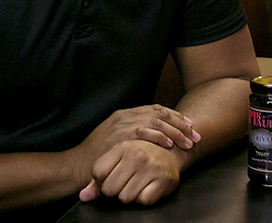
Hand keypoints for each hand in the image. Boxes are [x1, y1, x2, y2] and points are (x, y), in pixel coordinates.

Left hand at [79, 140, 181, 204]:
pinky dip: (144, 198)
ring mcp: (151, 167)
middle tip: (125, 182)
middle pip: (109, 189)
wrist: (173, 151)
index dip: (102, 180)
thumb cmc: (141, 156)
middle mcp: (137, 155)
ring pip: (125, 197)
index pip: (98, 172)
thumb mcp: (119, 159)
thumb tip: (83, 197)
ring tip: (137, 183)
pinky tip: (148, 187)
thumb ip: (98, 179)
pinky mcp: (164, 179)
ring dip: (130, 195)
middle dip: (115, 190)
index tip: (111, 176)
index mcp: (123, 146)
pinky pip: (143, 200)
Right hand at [81, 104, 199, 155]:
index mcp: (125, 113)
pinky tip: (169, 144)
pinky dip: (159, 137)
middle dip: (181, 123)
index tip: (189, 124)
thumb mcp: (114, 136)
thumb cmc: (97, 154)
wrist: (77, 163)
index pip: (156, 108)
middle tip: (194, 135)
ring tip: (187, 142)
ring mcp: (122, 124)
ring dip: (175, 131)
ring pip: (156, 121)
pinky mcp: (120, 136)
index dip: (175, 116)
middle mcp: (125, 115)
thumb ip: (131, 131)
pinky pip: (144, 132)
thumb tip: (153, 133)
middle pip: (160, 112)